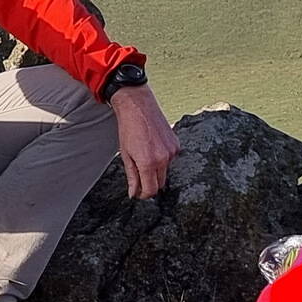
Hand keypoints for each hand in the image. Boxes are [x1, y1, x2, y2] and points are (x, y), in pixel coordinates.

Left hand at [112, 83, 177, 199]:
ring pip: (165, 171)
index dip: (144, 195)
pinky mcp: (176, 144)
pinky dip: (162, 159)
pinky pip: (170, 159)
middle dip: (150, 184)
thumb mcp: (126, 155)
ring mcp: (172, 151)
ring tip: (144, 156)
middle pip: (160, 183)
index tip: (139, 193)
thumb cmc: (129, 129)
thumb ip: (132, 177)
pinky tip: (153, 148)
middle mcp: (163, 159)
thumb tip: (133, 193)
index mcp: (149, 163)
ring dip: (156, 170)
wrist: (138, 107)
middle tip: (139, 178)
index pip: (151, 190)